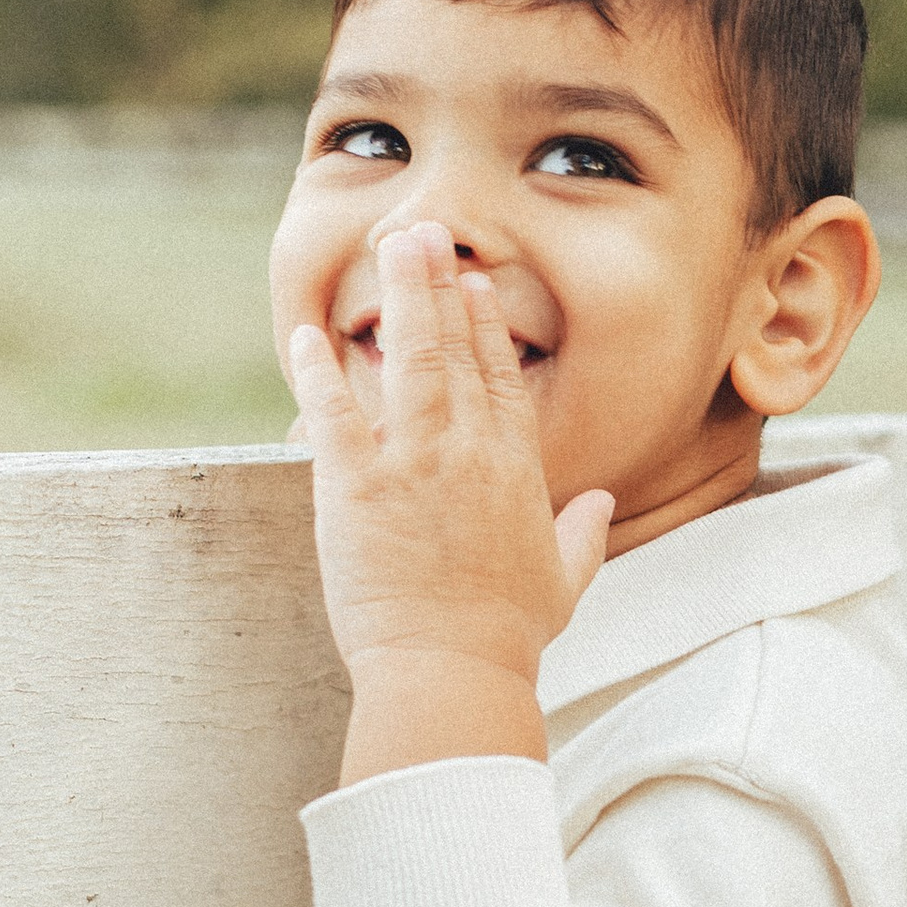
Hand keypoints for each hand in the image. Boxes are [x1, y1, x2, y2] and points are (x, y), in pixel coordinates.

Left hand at [288, 222, 611, 781]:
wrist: (453, 672)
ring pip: (408, 359)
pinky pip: (333, 414)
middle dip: (440, 284)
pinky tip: (305, 337)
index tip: (475, 286)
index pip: (502, 380)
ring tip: (389, 245)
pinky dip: (319, 372)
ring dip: (398, 298)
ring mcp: (412, 464)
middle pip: (456, 349)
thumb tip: (601, 506)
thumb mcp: (564, 583)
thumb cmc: (507, 638)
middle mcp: (468, 453)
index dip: (487, 327)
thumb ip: (583, 537)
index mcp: (516, 470)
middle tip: (427, 233)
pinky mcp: (355, 487)